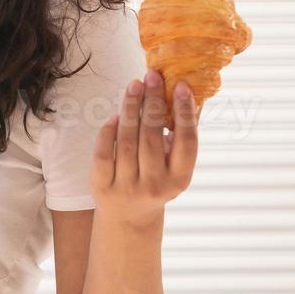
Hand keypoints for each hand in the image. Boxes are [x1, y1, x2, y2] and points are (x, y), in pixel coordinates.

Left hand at [89, 67, 197, 225]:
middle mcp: (155, 185)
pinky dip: (109, 131)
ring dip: (130, 109)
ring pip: (127, 141)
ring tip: (133, 86)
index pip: (186, 141)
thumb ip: (183, 135)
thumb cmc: (158, 180)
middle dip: (152, 103)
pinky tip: (116, 115)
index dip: (184, 112)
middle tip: (151, 77)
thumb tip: (192, 94)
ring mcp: (127, 187)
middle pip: (152, 137)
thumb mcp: (175, 165)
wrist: (130, 217)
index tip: (180, 85)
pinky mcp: (102, 187)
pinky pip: (103, 152)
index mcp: (180, 179)